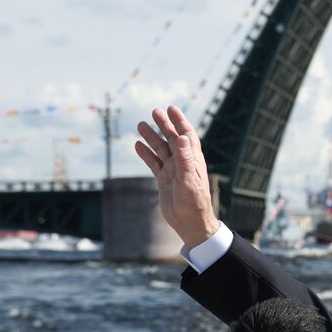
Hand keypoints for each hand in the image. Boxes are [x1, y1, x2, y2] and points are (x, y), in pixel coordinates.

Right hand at [134, 106, 219, 247]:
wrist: (189, 223)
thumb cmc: (194, 202)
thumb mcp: (189, 179)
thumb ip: (185, 158)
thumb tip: (182, 137)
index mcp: (193, 160)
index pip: (187, 135)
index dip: (180, 122)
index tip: (171, 109)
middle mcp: (183, 163)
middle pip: (172, 139)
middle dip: (164, 125)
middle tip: (154, 111)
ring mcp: (173, 171)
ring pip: (160, 150)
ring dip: (151, 138)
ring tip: (140, 125)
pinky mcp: (164, 181)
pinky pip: (153, 164)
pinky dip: (146, 155)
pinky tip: (137, 145)